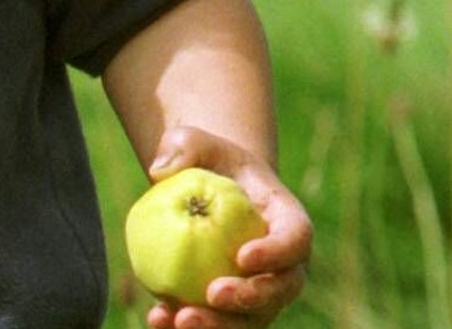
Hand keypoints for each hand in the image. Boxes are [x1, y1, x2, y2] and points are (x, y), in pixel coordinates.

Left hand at [140, 127, 311, 328]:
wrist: (204, 191)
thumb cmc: (205, 162)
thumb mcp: (194, 141)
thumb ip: (181, 146)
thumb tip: (159, 171)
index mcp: (286, 219)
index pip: (296, 239)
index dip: (277, 252)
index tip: (242, 257)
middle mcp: (282, 263)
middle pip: (280, 290)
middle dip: (251, 300)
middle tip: (213, 295)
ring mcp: (260, 291)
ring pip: (251, 320)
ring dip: (219, 327)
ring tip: (178, 320)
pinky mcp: (231, 308)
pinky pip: (217, 324)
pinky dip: (186, 325)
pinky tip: (156, 318)